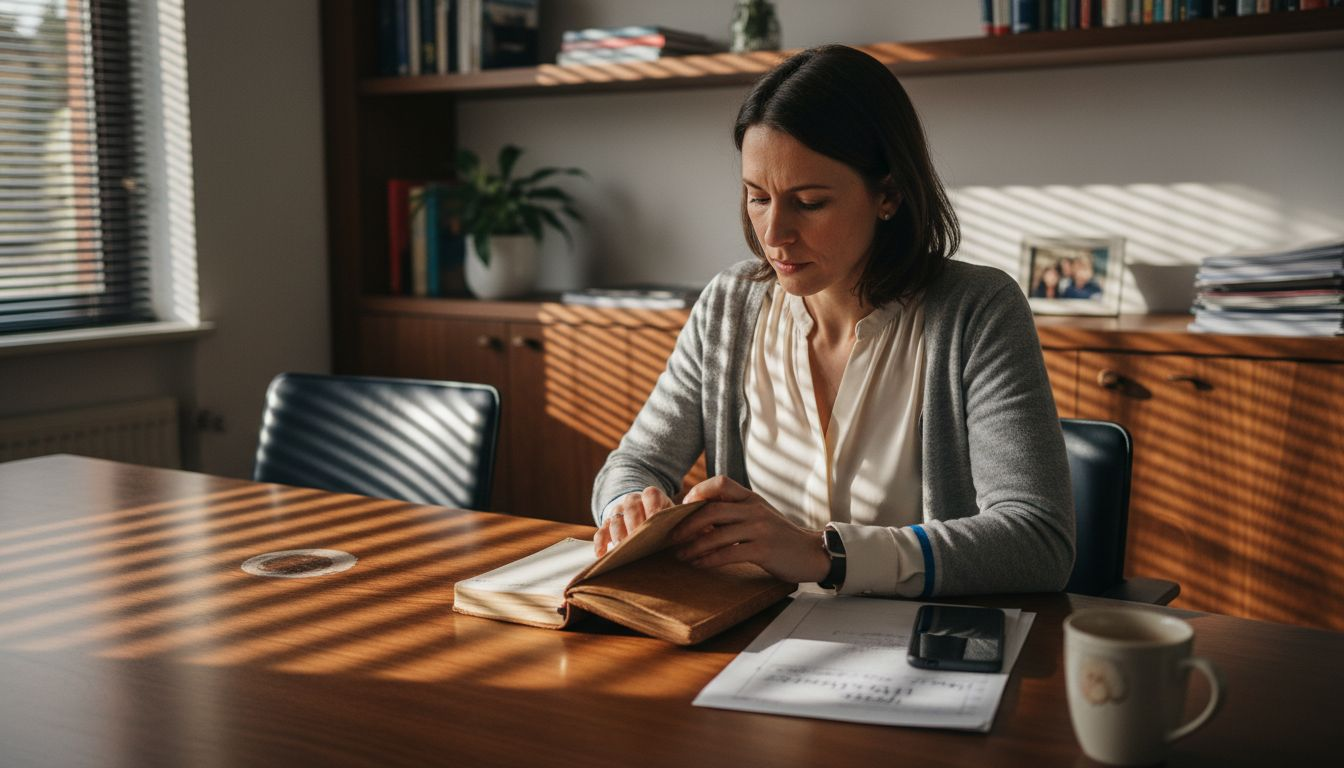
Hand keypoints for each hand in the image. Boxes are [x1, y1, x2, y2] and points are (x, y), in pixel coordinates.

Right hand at [593, 486, 674, 555]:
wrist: (644, 514)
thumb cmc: (664, 521)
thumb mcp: (673, 517)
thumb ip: (682, 523)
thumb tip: (697, 535)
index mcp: (652, 496)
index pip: (650, 495)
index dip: (652, 507)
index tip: (654, 521)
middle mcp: (633, 500)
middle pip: (630, 507)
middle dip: (634, 524)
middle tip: (637, 541)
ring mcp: (618, 512)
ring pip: (614, 519)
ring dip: (618, 535)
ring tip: (622, 550)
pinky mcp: (606, 525)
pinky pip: (600, 532)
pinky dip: (600, 543)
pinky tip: (602, 555)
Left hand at [670, 476, 829, 583]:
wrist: (812, 552)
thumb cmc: (779, 536)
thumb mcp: (758, 515)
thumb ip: (735, 512)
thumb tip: (698, 518)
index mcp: (751, 498)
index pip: (720, 482)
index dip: (698, 492)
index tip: (682, 508)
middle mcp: (754, 509)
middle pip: (712, 510)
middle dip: (686, 525)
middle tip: (671, 537)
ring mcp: (759, 529)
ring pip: (717, 534)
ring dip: (694, 546)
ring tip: (680, 555)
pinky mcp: (763, 549)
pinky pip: (729, 553)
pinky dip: (709, 560)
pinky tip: (699, 565)